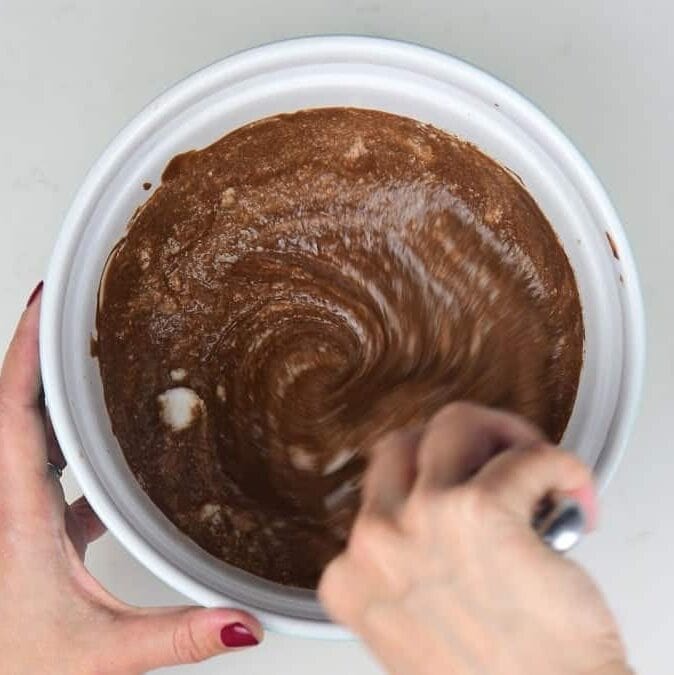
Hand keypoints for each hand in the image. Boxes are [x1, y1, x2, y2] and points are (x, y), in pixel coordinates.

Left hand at [0, 285, 262, 674]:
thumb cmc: (12, 668)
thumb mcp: (99, 653)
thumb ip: (177, 635)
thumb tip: (240, 619)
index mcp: (18, 512)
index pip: (15, 409)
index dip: (29, 350)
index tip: (49, 304)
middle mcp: (8, 502)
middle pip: (17, 405)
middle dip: (42, 352)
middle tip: (73, 312)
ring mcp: (15, 513)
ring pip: (28, 434)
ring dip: (53, 394)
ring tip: (88, 364)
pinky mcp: (27, 528)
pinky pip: (44, 469)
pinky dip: (67, 445)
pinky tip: (103, 456)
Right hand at [319, 403, 630, 674]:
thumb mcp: (413, 629)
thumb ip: (407, 570)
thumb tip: (441, 510)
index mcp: (351, 576)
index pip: (378, 494)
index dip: (428, 489)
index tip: (459, 495)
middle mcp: (375, 540)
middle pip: (404, 444)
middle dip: (454, 447)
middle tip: (496, 467)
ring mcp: (422, 519)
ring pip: (454, 423)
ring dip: (500, 437)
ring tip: (532, 469)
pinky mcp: (480, 508)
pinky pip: (529, 457)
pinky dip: (560, 466)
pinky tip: (572, 490)